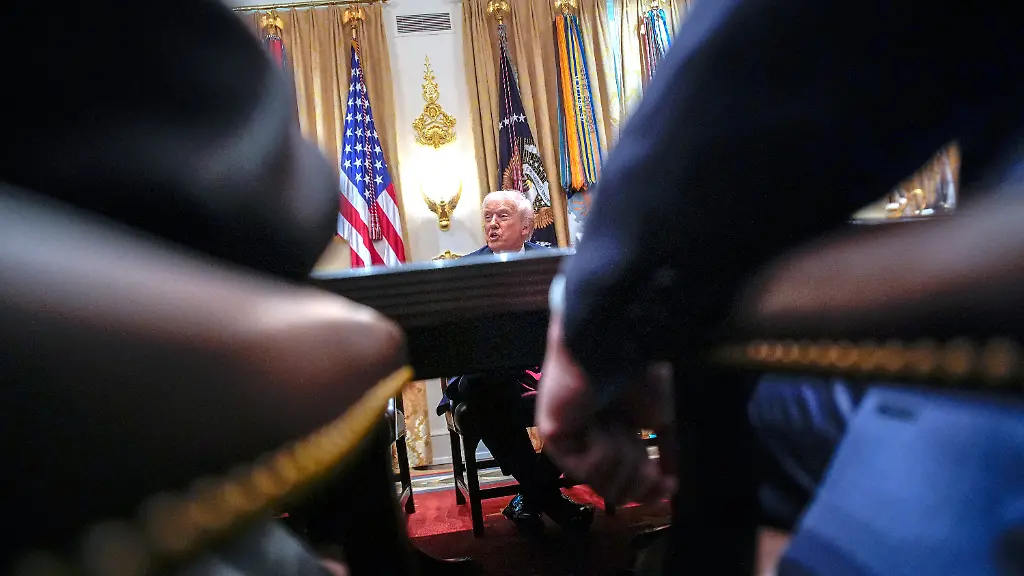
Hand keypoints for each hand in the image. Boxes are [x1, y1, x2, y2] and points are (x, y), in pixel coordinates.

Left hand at [536, 314, 676, 504]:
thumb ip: (664, 451)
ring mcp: (568, 437)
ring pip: (601, 482)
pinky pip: (584, 468)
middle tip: (642, 450)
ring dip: (621, 456)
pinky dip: (601, 449)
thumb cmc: (640, 374)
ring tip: (619, 426)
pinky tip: (599, 424)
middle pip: (616, 490)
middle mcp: (588, 438)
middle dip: (637, 475)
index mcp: (613, 432)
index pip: (626, 480)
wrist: (619, 349)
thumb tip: (671, 483)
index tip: (671, 488)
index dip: (649, 491)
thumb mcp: (660, 419)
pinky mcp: (552, 435)